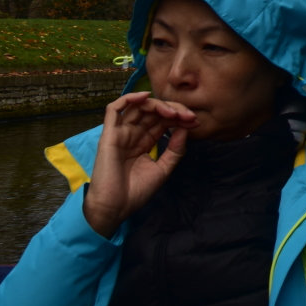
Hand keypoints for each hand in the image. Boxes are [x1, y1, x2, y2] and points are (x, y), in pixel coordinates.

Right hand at [82, 91, 194, 237]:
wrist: (115, 208)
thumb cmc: (136, 192)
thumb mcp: (163, 169)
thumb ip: (175, 150)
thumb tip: (185, 128)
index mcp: (145, 141)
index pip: (163, 121)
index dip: (180, 117)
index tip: (196, 121)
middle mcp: (133, 134)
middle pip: (154, 111)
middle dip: (174, 110)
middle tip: (189, 116)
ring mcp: (121, 133)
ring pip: (138, 107)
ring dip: (158, 105)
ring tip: (173, 112)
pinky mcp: (109, 135)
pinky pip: (114, 110)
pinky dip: (129, 99)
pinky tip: (146, 98)